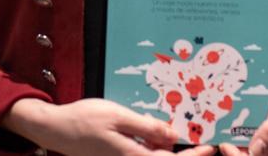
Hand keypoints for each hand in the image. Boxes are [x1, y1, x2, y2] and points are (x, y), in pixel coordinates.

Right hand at [4, 97, 217, 155]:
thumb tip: (174, 136)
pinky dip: (157, 148)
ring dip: (171, 151)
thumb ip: (147, 127)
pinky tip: (161, 136)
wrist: (57, 129)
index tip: (209, 147)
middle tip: (204, 143)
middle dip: (186, 155)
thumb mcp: (118, 116)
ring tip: (186, 134)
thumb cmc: (85, 119)